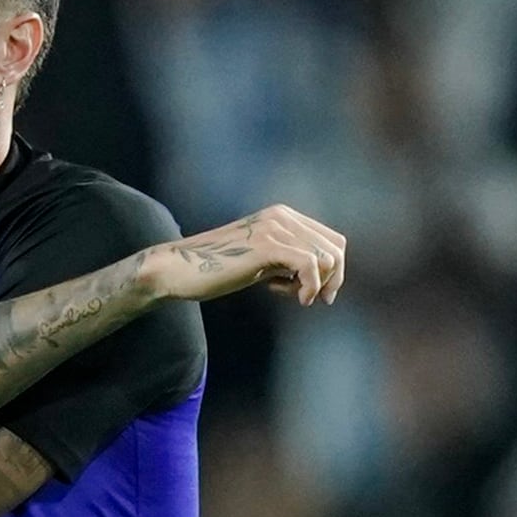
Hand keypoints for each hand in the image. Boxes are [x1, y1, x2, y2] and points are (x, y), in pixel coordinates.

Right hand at [140, 204, 347, 306]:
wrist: (180, 269)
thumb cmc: (217, 270)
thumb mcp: (261, 261)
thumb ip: (288, 261)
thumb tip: (320, 280)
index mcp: (283, 216)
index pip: (333, 239)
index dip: (334, 270)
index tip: (319, 293)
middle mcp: (281, 216)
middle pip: (335, 248)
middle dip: (332, 279)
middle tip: (314, 300)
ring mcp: (274, 228)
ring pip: (326, 257)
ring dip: (317, 285)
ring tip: (293, 295)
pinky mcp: (266, 246)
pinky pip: (310, 264)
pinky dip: (310, 286)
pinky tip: (297, 298)